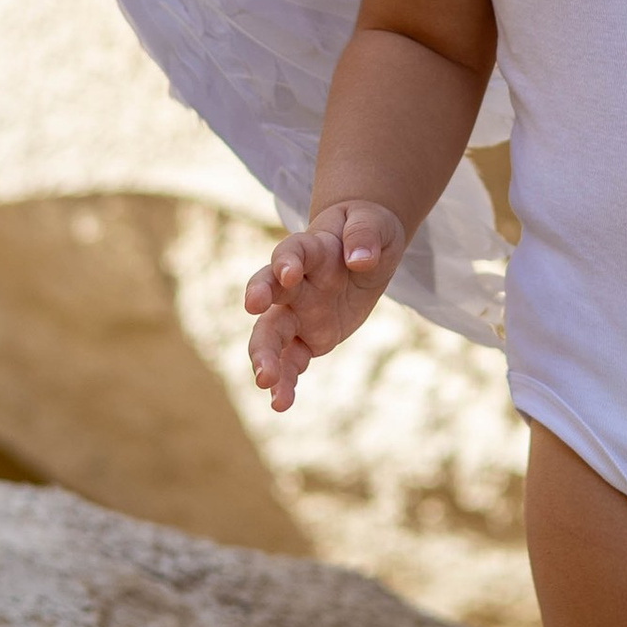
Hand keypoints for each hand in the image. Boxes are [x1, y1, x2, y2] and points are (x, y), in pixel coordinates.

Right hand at [242, 200, 405, 410]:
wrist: (364, 248)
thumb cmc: (366, 229)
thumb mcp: (374, 223)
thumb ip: (364, 236)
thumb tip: (361, 260)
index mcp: (312, 249)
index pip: (292, 252)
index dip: (286, 261)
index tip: (287, 273)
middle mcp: (296, 282)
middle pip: (269, 290)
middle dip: (259, 299)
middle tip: (252, 308)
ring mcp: (298, 312)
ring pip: (272, 333)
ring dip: (264, 355)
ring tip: (264, 382)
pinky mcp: (308, 338)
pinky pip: (292, 361)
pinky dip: (285, 381)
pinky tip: (280, 403)